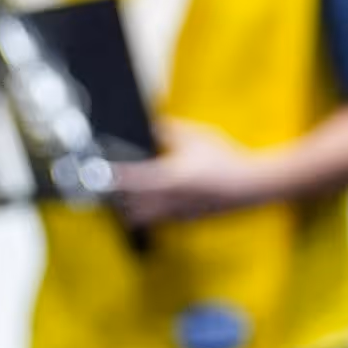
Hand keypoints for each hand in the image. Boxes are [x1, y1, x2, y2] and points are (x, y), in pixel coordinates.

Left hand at [111, 118, 264, 227]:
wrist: (251, 186)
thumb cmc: (225, 159)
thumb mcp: (195, 137)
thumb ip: (167, 130)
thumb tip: (148, 125)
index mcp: (170, 179)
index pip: (128, 179)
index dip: (109, 176)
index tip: (96, 170)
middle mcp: (169, 201)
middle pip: (126, 206)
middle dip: (113, 197)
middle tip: (106, 184)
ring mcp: (176, 215)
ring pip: (139, 218)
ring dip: (128, 207)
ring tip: (124, 193)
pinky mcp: (183, 222)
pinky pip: (155, 220)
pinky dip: (146, 212)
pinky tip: (148, 200)